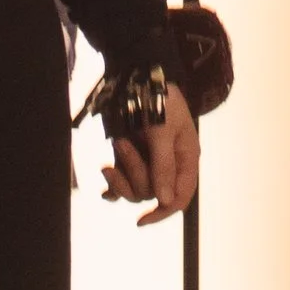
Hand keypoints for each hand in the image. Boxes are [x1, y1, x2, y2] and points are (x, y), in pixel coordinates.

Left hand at [103, 81, 198, 223]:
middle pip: (153, 193)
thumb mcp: (163, 130)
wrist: (134, 71)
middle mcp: (168, 163)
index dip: (163, 212)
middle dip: (135, 174)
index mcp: (185, 157)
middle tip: (121, 144)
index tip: (142, 219)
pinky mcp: (130, 155)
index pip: (180, 198)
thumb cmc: (156, 96)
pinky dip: (113, 185)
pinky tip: (104, 183)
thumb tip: (165, 201)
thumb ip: (163, 165)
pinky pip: (123, 181)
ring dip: (121, 177)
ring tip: (108, 159)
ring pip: (136, 188)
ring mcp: (148, 160)